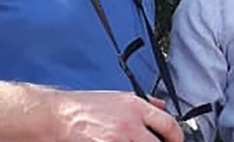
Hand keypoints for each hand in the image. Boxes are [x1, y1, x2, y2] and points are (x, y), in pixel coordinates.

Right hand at [53, 90, 182, 141]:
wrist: (56, 116)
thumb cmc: (84, 107)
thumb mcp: (119, 97)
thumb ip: (145, 104)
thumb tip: (163, 108)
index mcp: (136, 107)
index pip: (169, 125)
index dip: (177, 137)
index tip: (176, 141)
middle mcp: (129, 125)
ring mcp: (117, 141)